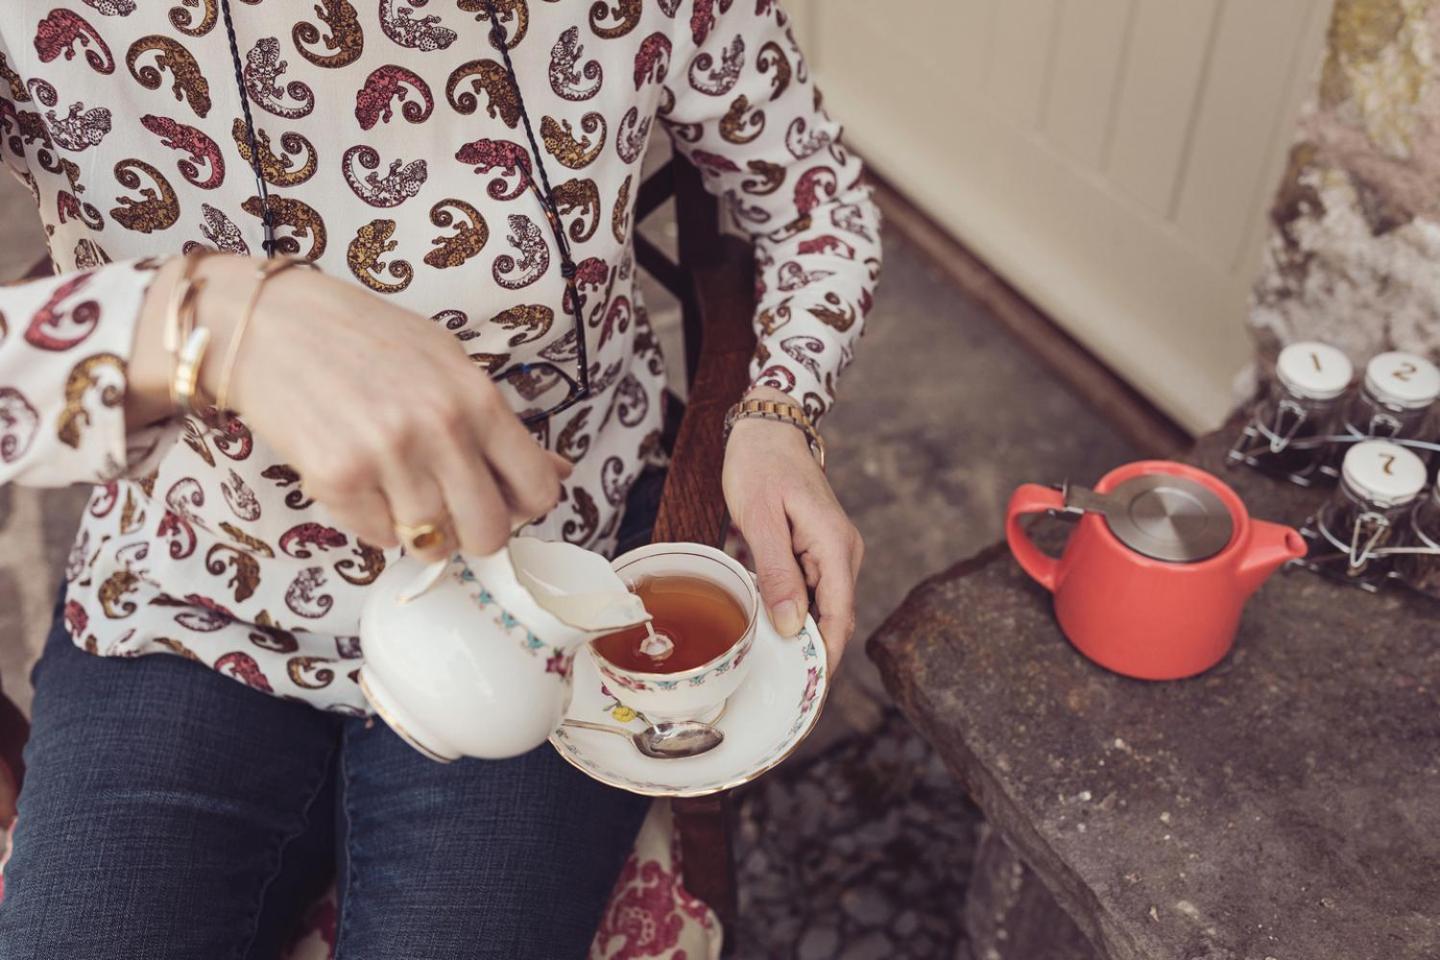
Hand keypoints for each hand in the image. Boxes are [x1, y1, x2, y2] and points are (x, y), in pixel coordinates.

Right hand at [129, 254, 569, 561]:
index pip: (537, 489)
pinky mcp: (336, 480)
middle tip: (450, 508)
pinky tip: (359, 479)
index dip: (524, 506)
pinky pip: (377, 537)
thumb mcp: (448, 364)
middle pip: (490, 534)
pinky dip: (372, 522)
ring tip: (396, 485)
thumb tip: (557, 471)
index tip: (503, 500)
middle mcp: (439, 430)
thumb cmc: (364, 339)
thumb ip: (500, 425)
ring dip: (419, 528)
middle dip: (473, 532)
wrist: (269, 325)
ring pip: (432, 543)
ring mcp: (387, 458)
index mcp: (477, 398)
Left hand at [722, 387, 862, 666]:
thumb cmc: (761, 465)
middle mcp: (844, 553)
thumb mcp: (761, 518)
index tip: (808, 693)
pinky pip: (813, 591)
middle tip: (781, 692)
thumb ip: (777, 572)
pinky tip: (773, 630)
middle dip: (812, 656)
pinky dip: (797, 613)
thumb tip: (793, 626)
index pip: (839, 618)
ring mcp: (834, 552)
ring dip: (802, 636)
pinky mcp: (820, 550)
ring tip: (773, 670)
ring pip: (823, 608)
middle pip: (834, 619)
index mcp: (835, 547)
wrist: (769, 427)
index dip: (826, 659)